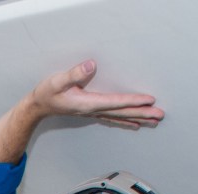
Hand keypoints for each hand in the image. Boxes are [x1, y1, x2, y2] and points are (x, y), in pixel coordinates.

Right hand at [24, 60, 162, 131]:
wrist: (38, 106)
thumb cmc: (47, 92)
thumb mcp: (57, 81)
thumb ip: (74, 74)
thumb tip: (92, 65)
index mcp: (88, 103)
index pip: (115, 102)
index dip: (132, 101)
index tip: (149, 100)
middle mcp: (93, 110)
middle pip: (122, 113)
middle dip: (142, 113)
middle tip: (160, 115)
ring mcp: (93, 113)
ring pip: (120, 117)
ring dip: (138, 119)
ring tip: (154, 121)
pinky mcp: (92, 111)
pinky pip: (113, 118)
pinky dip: (126, 121)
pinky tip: (136, 124)